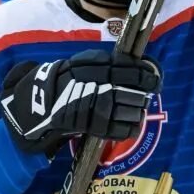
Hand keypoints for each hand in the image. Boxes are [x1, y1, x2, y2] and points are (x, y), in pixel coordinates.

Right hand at [0, 49, 161, 154]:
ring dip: (136, 110)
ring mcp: (85, 104)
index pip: (124, 68)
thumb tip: (144, 66)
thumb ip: (110, 65)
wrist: (39, 103)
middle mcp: (87, 83)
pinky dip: (128, 128)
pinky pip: (114, 129)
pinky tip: (132, 125)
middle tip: (147, 94)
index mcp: (88, 65)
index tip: (154, 78)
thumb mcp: (84, 64)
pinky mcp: (84, 124)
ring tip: (139, 109)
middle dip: (141, 93)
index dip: (143, 74)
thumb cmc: (68, 81)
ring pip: (122, 109)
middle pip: (126, 89)